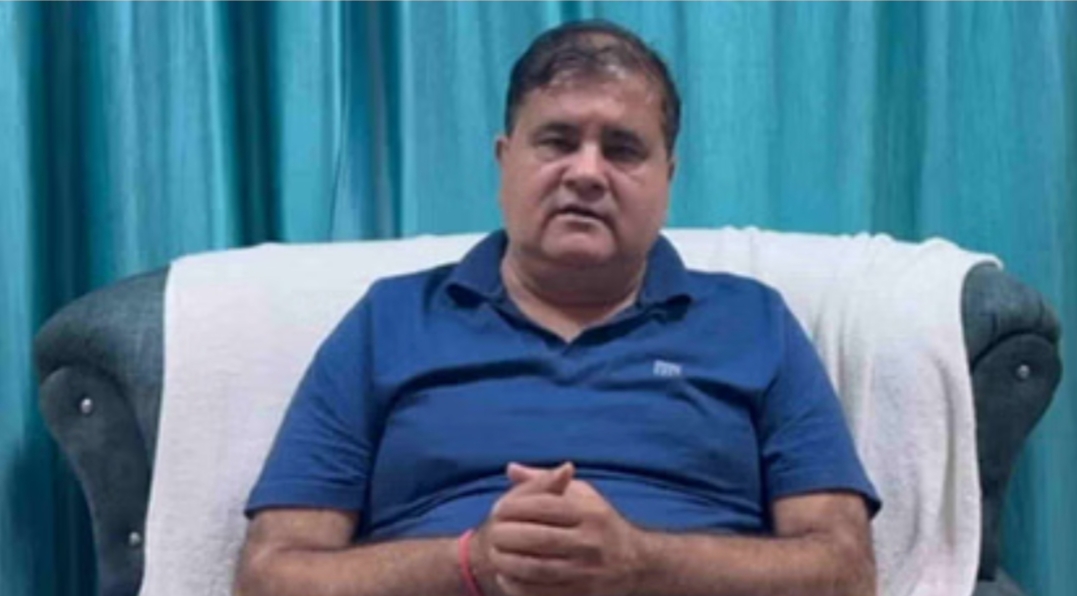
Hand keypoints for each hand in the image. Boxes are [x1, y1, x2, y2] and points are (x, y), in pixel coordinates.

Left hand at [477, 463, 647, 595]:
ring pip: (537, 569)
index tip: (497, 509)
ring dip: (508, 563)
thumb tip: (510, 469)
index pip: (543, 506)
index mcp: (590, 513)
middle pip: (538, 539)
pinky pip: (542, 594)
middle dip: (506, 536)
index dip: (513, 506)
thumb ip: (544, 482)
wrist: (635, 562)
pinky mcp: (583, 595)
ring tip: (493, 555)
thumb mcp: (581, 494)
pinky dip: (518, 587)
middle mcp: (591, 542)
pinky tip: (505, 577)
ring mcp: (587, 572)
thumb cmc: (598, 522)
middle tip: (491, 533)